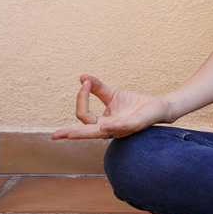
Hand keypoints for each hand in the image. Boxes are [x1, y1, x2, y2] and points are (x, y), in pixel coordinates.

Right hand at [51, 74, 172, 139]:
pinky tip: (103, 127)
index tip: (85, 83)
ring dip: (86, 133)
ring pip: (100, 133)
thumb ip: (97, 88)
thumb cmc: (134, 104)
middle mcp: (110, 129)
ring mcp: (121, 129)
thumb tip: (82, 77)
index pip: (85, 115)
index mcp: (102, 123)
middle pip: (87, 131)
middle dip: (71, 133)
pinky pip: (122, 127)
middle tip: (54, 136)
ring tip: (71, 134)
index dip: (82, 99)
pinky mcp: (135, 125)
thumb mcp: (112, 94)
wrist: (157, 107)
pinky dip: (112, 127)